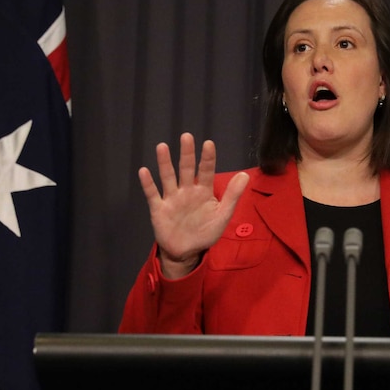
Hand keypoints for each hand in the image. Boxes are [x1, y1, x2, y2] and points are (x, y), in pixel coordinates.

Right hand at [139, 133, 248, 277]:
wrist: (186, 252)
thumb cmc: (205, 232)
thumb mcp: (222, 216)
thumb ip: (232, 196)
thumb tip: (245, 175)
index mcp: (203, 191)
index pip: (207, 171)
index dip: (208, 158)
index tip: (208, 144)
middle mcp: (187, 190)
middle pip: (186, 169)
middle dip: (187, 154)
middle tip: (186, 136)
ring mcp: (172, 198)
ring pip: (168, 177)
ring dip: (165, 163)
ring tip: (162, 147)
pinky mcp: (159, 209)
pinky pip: (153, 194)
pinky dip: (148, 183)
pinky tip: (144, 171)